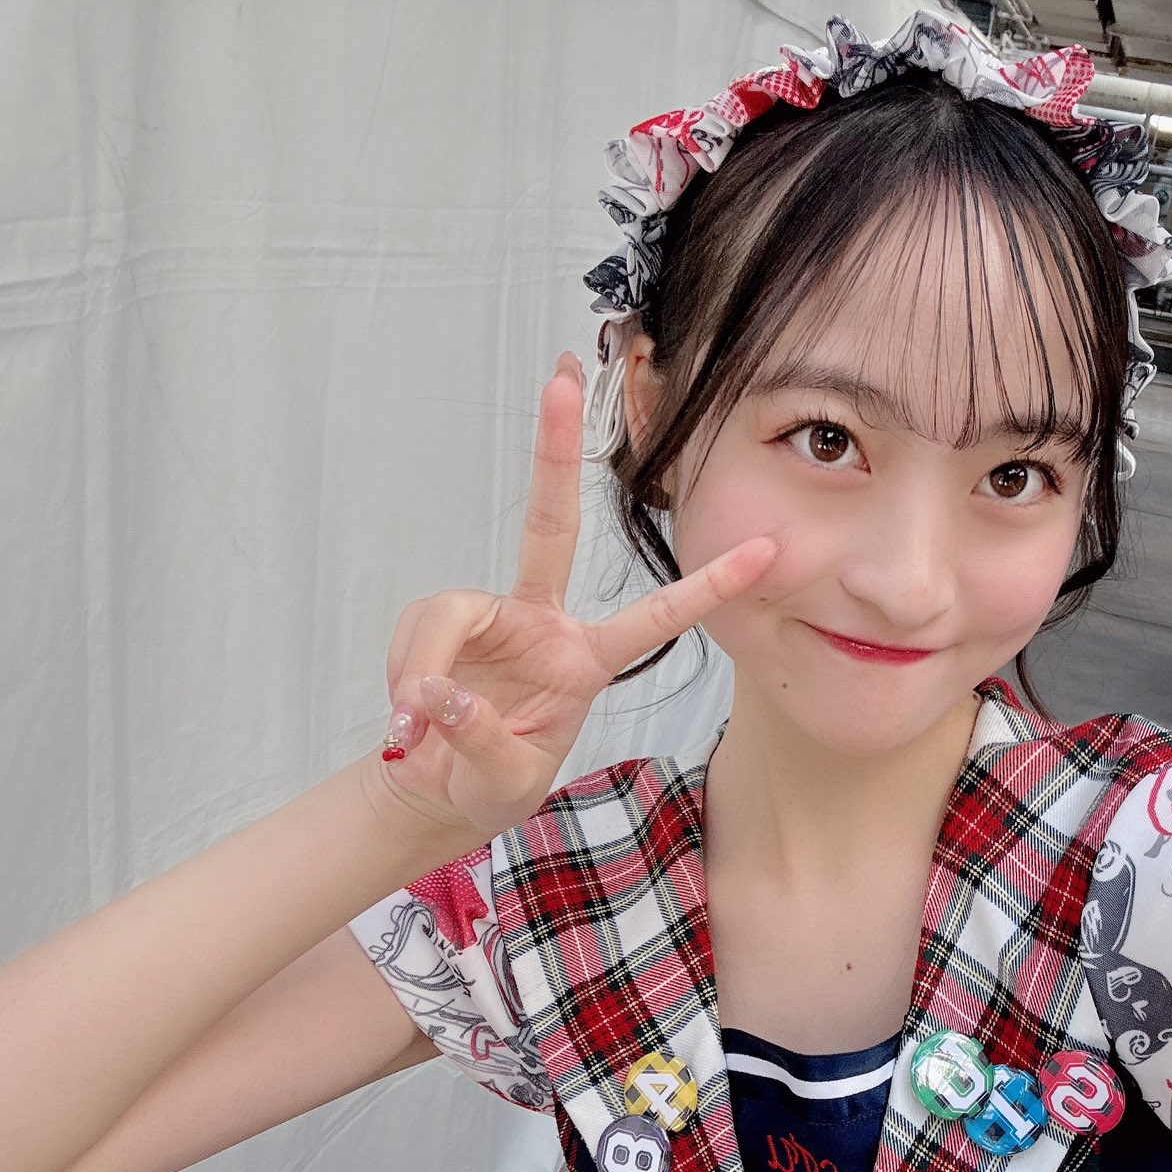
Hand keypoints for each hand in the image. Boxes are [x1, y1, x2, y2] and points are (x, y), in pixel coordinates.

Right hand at [369, 350, 776, 841]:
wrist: (435, 794)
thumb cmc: (487, 785)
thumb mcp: (502, 782)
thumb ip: (480, 740)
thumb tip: (439, 693)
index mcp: (586, 662)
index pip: (658, 618)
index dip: (709, 586)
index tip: (766, 549)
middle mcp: (543, 624)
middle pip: (550, 526)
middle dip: (555, 451)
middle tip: (560, 376)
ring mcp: (489, 619)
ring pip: (450, 608)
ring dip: (424, 666)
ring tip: (415, 726)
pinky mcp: (440, 626)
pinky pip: (417, 633)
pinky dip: (405, 677)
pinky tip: (407, 719)